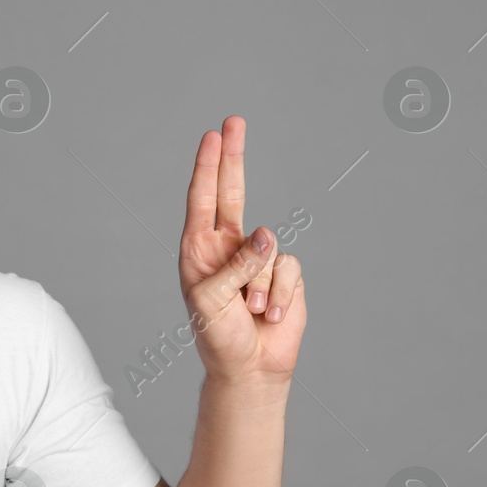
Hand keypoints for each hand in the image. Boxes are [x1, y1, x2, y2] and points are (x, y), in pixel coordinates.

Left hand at [178, 116, 306, 385]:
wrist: (249, 367)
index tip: (212, 135)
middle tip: (234, 120)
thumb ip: (235, 265)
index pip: (202, 199)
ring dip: (259, 286)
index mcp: (199, 249)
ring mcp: (258, 258)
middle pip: (233, 191)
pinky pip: (288, 269)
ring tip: (248, 311)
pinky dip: (278, 295)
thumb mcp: (211, 300)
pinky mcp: (284, 274)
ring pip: (268, 248)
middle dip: (233, 156)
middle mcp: (227, 246)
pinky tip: (269, 315)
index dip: (207, 166)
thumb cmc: (217, 334)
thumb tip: (266, 236)